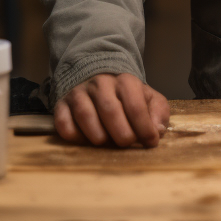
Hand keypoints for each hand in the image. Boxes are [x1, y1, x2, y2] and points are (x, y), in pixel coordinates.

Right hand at [54, 73, 169, 147]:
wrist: (97, 76)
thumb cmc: (126, 95)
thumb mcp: (147, 97)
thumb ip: (158, 111)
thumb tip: (158, 130)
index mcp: (125, 81)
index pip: (135, 105)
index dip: (144, 128)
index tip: (150, 142)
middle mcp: (101, 84)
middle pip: (110, 110)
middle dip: (122, 133)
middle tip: (127, 144)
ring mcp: (79, 93)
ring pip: (85, 115)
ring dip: (98, 135)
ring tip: (107, 144)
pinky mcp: (62, 105)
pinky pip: (63, 122)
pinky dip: (74, 136)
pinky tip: (85, 141)